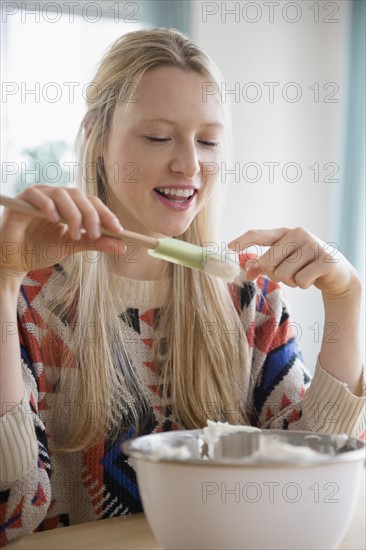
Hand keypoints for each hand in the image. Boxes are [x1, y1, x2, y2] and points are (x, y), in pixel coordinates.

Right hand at [0, 185, 124, 281]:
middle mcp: (56, 197)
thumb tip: (122, 246)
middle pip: (80, 196)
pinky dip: (49, 206)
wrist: (12, 260)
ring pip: (62, 194)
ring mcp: (39, 196)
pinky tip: (55, 221)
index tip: (119, 230)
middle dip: (92, 215)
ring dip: (73, 214)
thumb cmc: (40, 250)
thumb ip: (95, 243)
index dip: (106, 214)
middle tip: (97, 234)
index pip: (92, 203)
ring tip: (76, 235)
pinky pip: (37, 195)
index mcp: (69, 205)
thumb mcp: (72, 247)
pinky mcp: (22, 200)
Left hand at [229, 227, 360, 298]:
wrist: (337, 273)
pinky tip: (312, 280)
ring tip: (301, 276)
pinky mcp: (325, 260)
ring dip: (290, 282)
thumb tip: (246, 271)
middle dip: (274, 275)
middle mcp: (299, 234)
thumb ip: (264, 265)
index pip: (258, 234)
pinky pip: (300, 280)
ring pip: (283, 274)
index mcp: (286, 233)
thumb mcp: (284, 263)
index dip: (243, 241)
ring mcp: (313, 245)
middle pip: (268, 262)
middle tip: (288, 274)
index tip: (229, 248)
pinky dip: (303, 285)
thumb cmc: (304, 266)